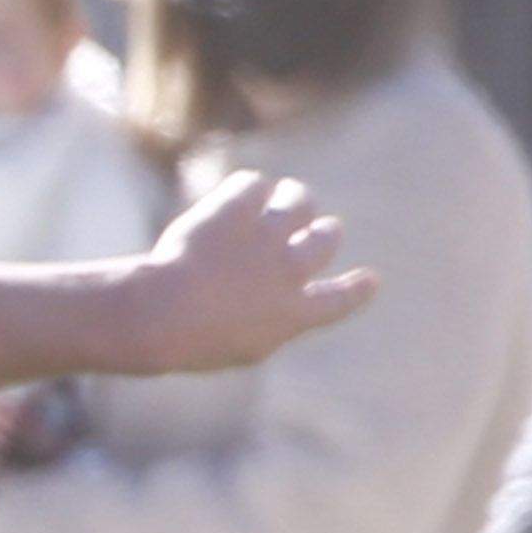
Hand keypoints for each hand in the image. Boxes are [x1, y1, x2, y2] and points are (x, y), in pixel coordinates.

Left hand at [123, 173, 380, 374]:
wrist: (160, 315)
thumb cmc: (188, 342)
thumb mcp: (237, 349)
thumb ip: (267, 325)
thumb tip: (278, 307)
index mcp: (293, 316)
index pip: (339, 300)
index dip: (356, 289)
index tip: (371, 279)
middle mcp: (290, 271)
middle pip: (326, 238)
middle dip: (324, 231)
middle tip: (317, 226)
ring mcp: (266, 237)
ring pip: (299, 200)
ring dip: (293, 198)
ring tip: (282, 195)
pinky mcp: (237, 209)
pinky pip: (253, 184)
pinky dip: (245, 190)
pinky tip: (234, 196)